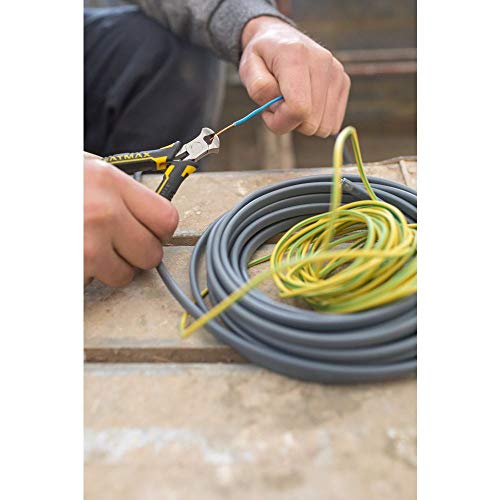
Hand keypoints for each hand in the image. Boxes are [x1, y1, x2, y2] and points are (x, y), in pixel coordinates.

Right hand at [84, 153, 177, 286]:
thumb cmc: (42, 181)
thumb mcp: (83, 170)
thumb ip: (120, 189)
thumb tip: (149, 210)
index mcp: (110, 182)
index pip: (166, 218)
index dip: (161, 230)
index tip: (152, 232)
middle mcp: (103, 213)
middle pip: (151, 253)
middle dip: (137, 253)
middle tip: (117, 244)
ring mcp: (86, 245)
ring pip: (124, 276)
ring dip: (110, 268)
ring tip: (87, 249)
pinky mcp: (71, 270)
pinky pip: (93, 284)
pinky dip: (84, 276)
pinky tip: (72, 256)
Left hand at [240, 16, 349, 136]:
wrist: (278, 37)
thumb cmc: (262, 58)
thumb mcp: (248, 69)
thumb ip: (259, 89)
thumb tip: (279, 106)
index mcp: (296, 56)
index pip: (298, 109)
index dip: (280, 121)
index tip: (268, 112)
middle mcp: (322, 63)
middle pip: (311, 123)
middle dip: (290, 122)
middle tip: (279, 104)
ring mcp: (337, 73)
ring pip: (324, 127)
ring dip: (304, 122)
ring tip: (292, 101)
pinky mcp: (344, 82)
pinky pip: (332, 124)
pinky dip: (316, 120)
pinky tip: (306, 103)